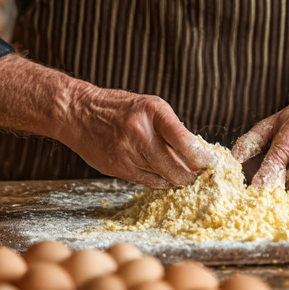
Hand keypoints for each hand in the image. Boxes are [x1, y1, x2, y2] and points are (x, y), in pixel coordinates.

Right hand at [61, 85, 216, 188]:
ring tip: (184, 178)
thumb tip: (196, 153)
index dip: (201, 157)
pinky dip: (160, 182)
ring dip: (176, 180)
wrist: (78, 113)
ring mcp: (127, 152)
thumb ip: (170, 128)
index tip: (209, 162)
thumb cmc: (118, 108)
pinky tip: (165, 178)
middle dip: (191, 175)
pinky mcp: (118, 167)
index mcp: (153, 111)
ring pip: (163, 177)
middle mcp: (140, 132)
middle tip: (200, 176)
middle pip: (175, 165)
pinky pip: (147, 181)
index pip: (185, 141)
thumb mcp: (148, 107)